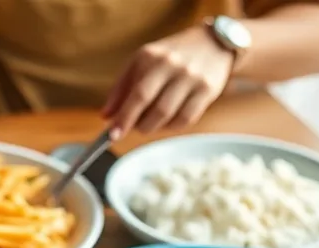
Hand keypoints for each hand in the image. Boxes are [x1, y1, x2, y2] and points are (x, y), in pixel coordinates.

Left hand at [102, 26, 234, 136]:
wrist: (211, 43)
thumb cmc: (168, 57)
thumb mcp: (141, 63)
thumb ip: (121, 88)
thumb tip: (106, 117)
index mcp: (151, 57)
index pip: (137, 94)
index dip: (124, 118)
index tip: (112, 135)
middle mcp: (173, 65)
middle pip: (155, 108)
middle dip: (139, 125)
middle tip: (134, 127)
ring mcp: (193, 78)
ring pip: (169, 116)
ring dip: (154, 127)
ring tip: (149, 122)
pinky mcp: (208, 90)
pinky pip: (186, 119)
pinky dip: (172, 126)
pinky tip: (167, 120)